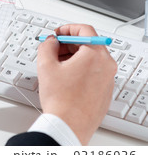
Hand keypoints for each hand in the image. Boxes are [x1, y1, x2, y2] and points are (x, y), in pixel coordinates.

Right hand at [36, 24, 116, 144]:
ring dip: (72, 57)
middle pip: (88, 44)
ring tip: (55, 66)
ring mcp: (108, 79)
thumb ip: (47, 46)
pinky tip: (64, 79)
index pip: (85, 30)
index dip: (67, 28)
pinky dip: (79, 69)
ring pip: (90, 59)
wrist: (68, 126)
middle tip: (52, 49)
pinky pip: (93, 72)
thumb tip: (50, 41)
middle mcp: (107, 66)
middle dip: (68, 44)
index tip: (57, 34)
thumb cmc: (61, 100)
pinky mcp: (105, 91)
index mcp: (95, 55)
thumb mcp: (46, 65)